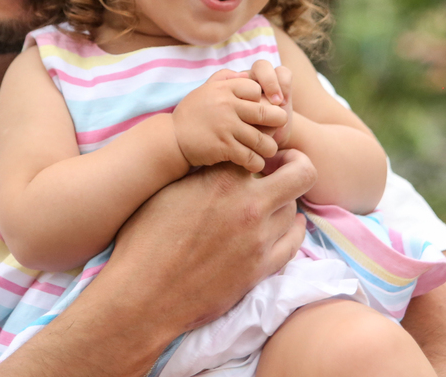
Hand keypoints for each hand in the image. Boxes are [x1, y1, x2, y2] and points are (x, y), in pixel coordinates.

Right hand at [111, 150, 317, 329]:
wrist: (144, 293)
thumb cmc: (145, 239)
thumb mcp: (168, 191)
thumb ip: (201, 174)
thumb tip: (219, 164)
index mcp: (222, 181)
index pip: (262, 151)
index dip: (260, 151)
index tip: (256, 156)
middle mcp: (249, 205)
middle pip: (301, 173)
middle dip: (295, 165)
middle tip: (282, 169)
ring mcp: (259, 239)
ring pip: (294, 210)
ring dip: (284, 202)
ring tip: (268, 204)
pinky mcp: (261, 269)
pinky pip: (293, 243)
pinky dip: (292, 230)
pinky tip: (284, 226)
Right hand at [172, 69, 287, 171]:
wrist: (171, 139)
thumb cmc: (192, 114)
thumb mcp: (205, 90)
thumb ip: (225, 78)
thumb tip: (246, 75)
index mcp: (224, 89)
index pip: (256, 90)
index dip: (263, 100)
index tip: (261, 112)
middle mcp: (227, 105)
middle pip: (266, 113)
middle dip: (278, 123)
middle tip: (278, 130)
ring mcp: (226, 126)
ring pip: (262, 139)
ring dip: (268, 148)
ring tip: (267, 150)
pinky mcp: (223, 147)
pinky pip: (250, 156)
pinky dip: (256, 162)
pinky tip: (254, 164)